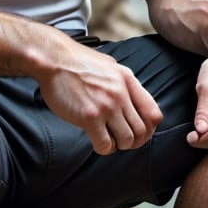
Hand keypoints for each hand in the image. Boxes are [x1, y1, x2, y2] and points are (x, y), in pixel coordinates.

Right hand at [37, 43, 162, 155]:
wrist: (53, 59)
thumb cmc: (76, 62)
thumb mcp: (109, 66)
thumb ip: (122, 83)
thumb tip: (131, 100)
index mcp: (128, 80)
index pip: (154, 114)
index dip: (149, 129)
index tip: (138, 132)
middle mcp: (121, 94)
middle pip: (142, 131)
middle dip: (133, 141)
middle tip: (121, 140)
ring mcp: (106, 106)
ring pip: (127, 140)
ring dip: (118, 145)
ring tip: (108, 139)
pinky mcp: (90, 117)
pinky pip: (106, 144)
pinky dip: (104, 148)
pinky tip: (96, 140)